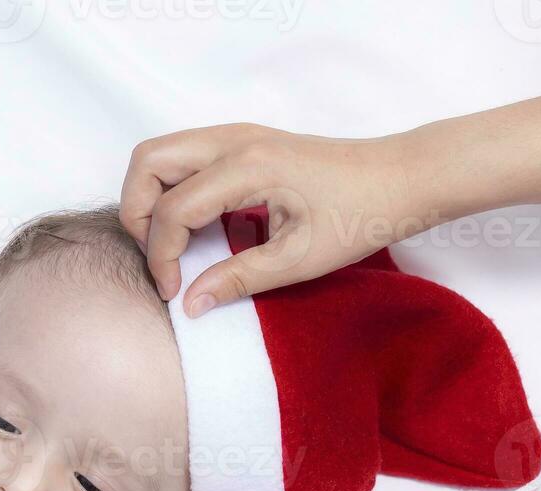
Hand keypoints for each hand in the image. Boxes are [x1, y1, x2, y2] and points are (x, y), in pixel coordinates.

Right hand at [119, 122, 417, 315]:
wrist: (403, 178)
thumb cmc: (362, 214)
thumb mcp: (299, 260)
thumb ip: (237, 280)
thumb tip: (190, 304)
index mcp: (247, 168)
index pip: (171, 209)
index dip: (161, 256)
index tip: (175, 291)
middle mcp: (234, 141)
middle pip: (147, 162)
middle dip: (137, 213)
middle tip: (160, 255)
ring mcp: (237, 136)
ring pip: (159, 154)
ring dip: (150, 197)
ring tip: (171, 242)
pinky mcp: (243, 142)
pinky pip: (184, 157)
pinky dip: (172, 189)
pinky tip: (198, 226)